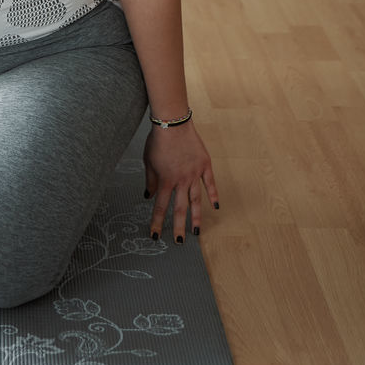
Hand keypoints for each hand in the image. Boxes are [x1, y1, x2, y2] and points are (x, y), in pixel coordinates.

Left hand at [143, 120, 218, 242]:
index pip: (160, 207)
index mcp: (166, 180)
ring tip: (197, 232)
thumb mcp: (148, 161)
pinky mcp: (205, 165)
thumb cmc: (158, 140)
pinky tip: (216, 206)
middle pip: (180, 208)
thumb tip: (149, 196)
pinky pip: (210, 183)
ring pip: (196, 200)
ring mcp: (194, 173)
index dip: (157, 222)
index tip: (155, 236)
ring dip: (196, 217)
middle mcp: (181, 180)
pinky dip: (213, 195)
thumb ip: (151, 181)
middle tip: (179, 241)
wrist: (173, 123)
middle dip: (178, 226)